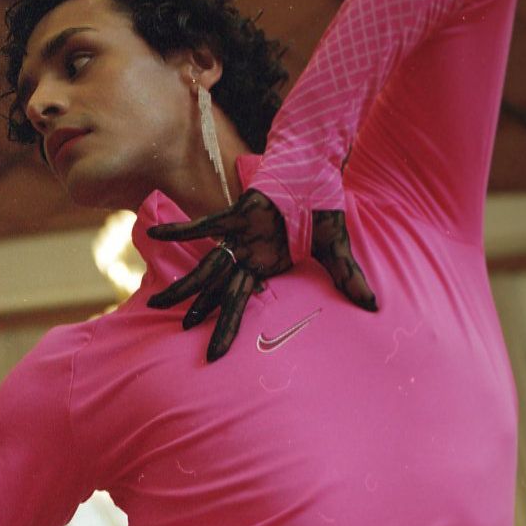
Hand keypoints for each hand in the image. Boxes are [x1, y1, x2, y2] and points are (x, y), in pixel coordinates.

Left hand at [146, 189, 376, 361]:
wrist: (315, 170)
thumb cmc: (321, 207)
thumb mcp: (334, 248)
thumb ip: (346, 276)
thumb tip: (373, 304)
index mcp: (266, 268)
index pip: (241, 305)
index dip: (227, 329)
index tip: (215, 355)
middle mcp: (248, 256)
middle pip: (217, 291)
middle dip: (200, 314)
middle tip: (178, 335)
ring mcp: (239, 237)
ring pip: (205, 265)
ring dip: (182, 284)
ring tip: (155, 303)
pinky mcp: (236, 215)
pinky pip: (203, 225)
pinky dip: (180, 231)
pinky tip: (152, 236)